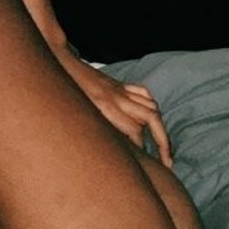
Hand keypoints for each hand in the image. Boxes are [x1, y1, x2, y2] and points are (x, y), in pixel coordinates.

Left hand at [53, 45, 172, 166]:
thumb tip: (113, 151)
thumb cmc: (63, 92)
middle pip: (152, 118)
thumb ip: (95, 130)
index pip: (135, 131)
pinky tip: (151, 119)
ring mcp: (120, 89)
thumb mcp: (76, 113)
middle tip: (168, 163)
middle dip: (164, 142)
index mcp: (105, 106)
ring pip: (152, 106)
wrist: (60, 62)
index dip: (142, 150)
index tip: (144, 166)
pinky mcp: (118, 84)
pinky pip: (142, 93)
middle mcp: (117, 97)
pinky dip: (151, 106)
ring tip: (163, 146)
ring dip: (160, 127)